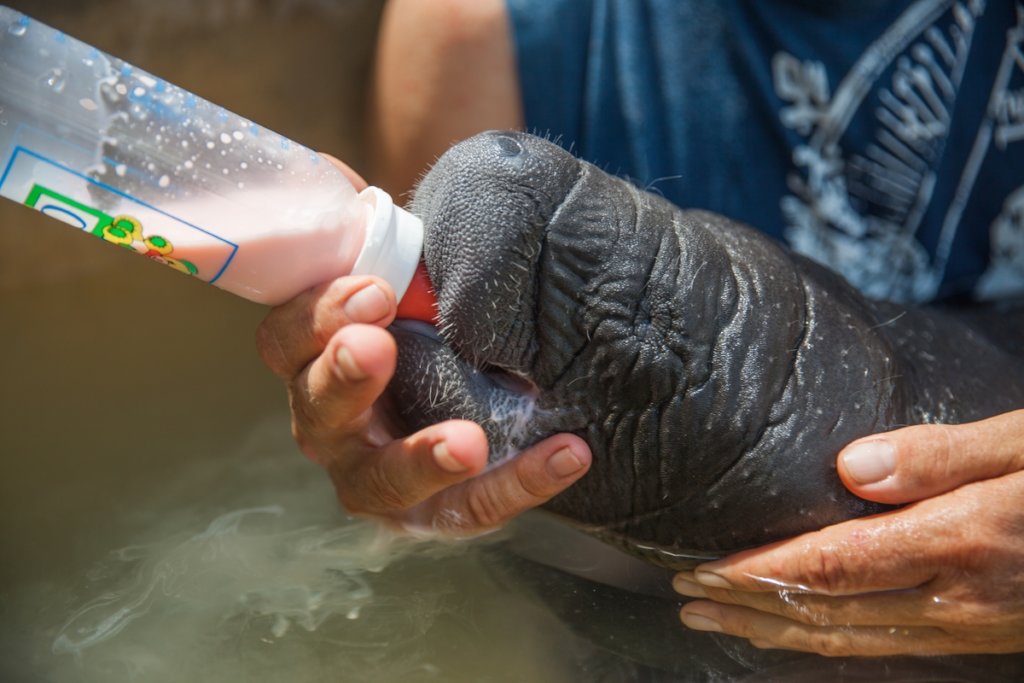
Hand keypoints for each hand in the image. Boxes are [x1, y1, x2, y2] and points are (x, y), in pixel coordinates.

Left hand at [674, 410, 1023, 655]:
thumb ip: (944, 456)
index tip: (698, 572)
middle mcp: (959, 598)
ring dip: (779, 635)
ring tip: (721, 624)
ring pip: (854, 642)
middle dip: (748, 610)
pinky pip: (891, 648)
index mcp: (963, 541)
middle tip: (685, 601)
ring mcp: (972, 626)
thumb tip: (855, 465)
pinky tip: (805, 634)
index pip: (830, 567)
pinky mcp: (982, 633)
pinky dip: (832, 643)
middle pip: (828, 613)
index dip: (756, 575)